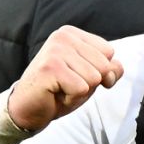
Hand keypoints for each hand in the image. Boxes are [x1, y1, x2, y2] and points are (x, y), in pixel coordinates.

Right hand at [7, 27, 123, 132]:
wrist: (28, 109)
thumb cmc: (58, 92)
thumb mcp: (89, 79)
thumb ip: (109, 70)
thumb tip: (115, 69)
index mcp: (72, 34)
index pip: (109, 52)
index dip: (100, 72)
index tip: (76, 76)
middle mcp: (63, 36)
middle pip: (103, 66)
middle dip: (89, 84)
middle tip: (66, 85)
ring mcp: (55, 50)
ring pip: (93, 78)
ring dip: (79, 92)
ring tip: (60, 89)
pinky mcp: (50, 68)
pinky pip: (81, 88)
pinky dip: (71, 98)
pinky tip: (54, 94)